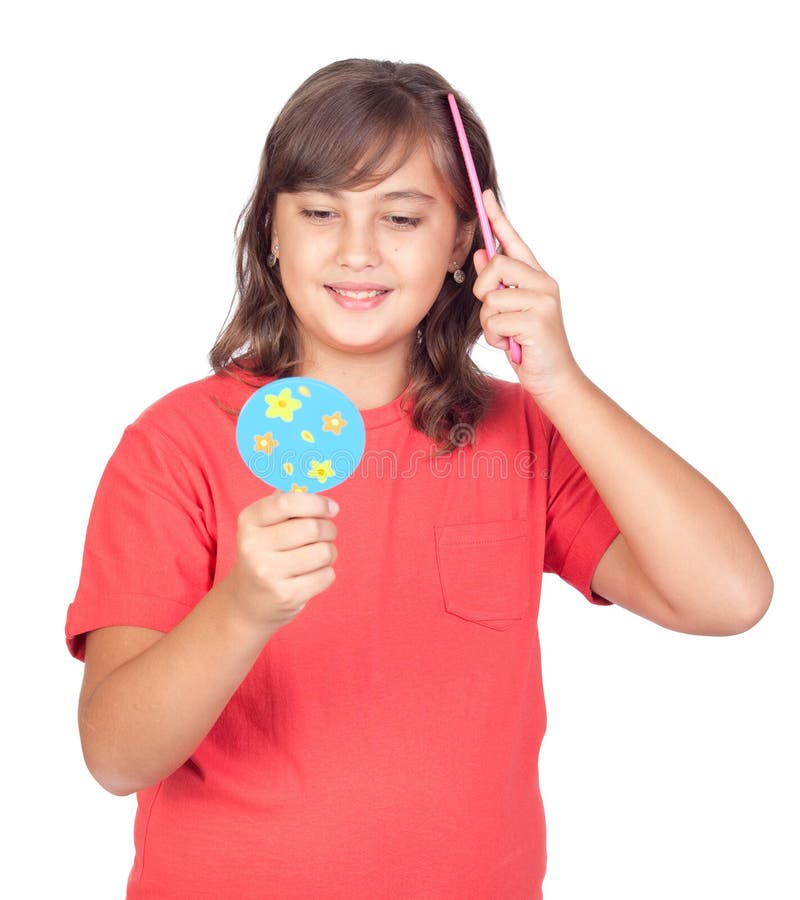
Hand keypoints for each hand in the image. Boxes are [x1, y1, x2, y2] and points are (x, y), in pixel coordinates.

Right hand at [226, 490, 338, 634]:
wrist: (247, 603)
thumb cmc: (265, 554)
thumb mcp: (264, 527)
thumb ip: (287, 504)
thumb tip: (317, 483)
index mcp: (248, 521)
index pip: (286, 502)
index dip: (316, 503)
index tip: (331, 508)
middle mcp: (253, 546)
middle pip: (312, 528)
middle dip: (328, 529)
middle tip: (327, 533)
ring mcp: (268, 573)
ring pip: (324, 552)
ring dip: (329, 552)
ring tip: (318, 555)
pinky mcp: (286, 596)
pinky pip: (326, 575)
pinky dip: (326, 572)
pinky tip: (311, 575)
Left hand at [472, 189, 582, 400]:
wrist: (554, 379)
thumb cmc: (530, 347)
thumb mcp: (510, 312)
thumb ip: (499, 285)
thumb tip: (482, 254)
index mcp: (537, 278)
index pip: (514, 242)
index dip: (498, 219)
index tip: (484, 195)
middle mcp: (544, 283)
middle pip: (496, 265)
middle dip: (483, 291)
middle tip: (495, 314)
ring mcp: (543, 301)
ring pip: (490, 298)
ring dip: (489, 323)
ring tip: (508, 336)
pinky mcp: (537, 321)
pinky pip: (494, 321)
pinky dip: (495, 338)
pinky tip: (512, 346)